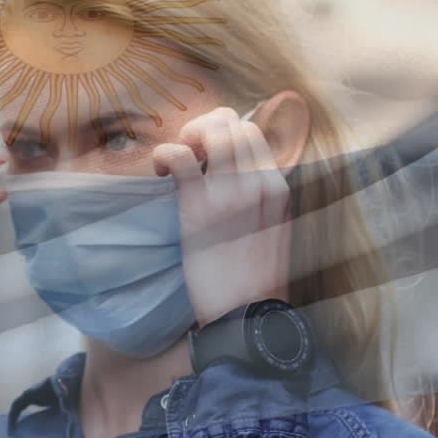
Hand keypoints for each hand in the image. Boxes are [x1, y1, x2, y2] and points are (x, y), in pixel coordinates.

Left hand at [153, 107, 292, 327]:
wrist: (247, 316)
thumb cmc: (254, 278)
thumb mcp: (271, 228)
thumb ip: (260, 198)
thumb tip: (235, 174)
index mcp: (277, 187)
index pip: (252, 131)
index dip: (223, 132)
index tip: (207, 156)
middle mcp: (258, 183)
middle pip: (232, 122)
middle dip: (204, 128)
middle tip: (190, 155)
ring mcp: (230, 193)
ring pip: (211, 130)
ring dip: (187, 136)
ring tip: (177, 163)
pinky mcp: (199, 207)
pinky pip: (179, 156)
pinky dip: (164, 154)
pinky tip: (160, 172)